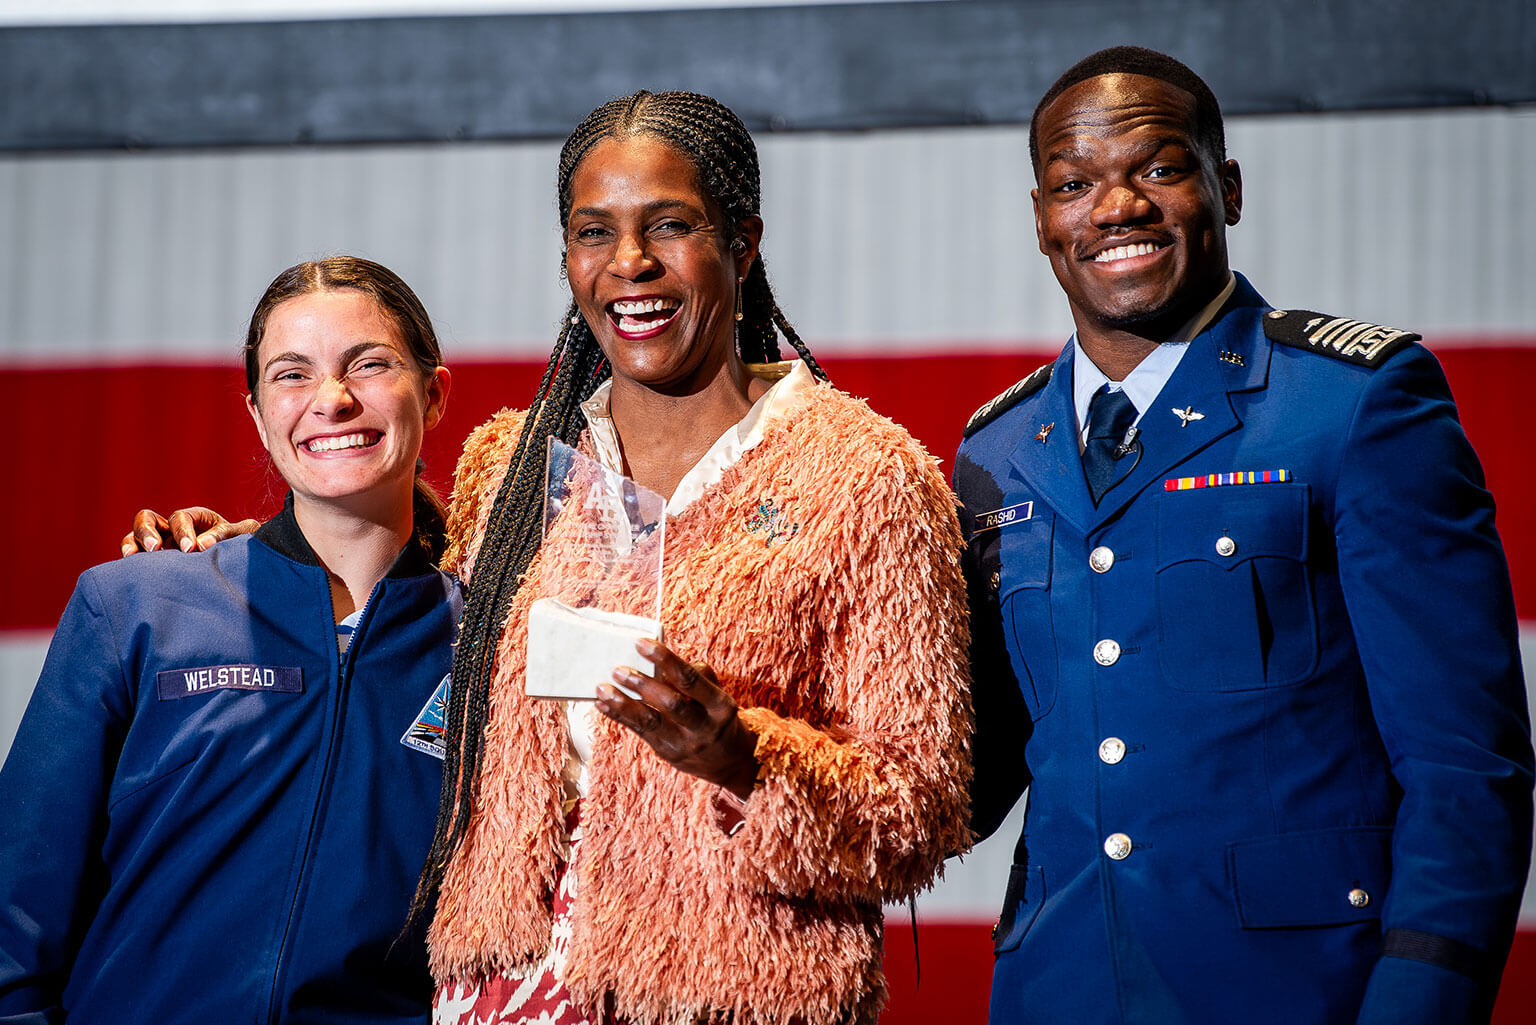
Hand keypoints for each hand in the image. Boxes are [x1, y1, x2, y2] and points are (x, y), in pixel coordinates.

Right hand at [119, 507, 258, 557]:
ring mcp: (160, 544)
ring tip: (132, 557)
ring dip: (131, 544)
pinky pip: (136, 559)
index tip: (190, 549)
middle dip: (147, 532)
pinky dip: (131, 562)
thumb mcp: (240, 534)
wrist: (238, 563)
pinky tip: (132, 573)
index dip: (183, 532)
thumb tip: (203, 545)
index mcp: (195, 518)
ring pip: (134, 536)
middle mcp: (171, 528)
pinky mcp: (155, 562)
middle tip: (154, 548)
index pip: (181, 518)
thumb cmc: (240, 543)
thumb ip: (224, 535)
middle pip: (147, 519)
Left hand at [598, 638, 759, 800]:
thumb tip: (660, 662)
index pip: (690, 679)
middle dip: (643, 684)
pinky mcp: (667, 753)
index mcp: (720, 705)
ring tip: (603, 687)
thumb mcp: (717, 695)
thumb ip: (695, 677)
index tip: (641, 643)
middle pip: (671, 703)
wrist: (729, 762)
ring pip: (651, 721)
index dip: (665, 659)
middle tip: (618, 669)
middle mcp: (703, 726)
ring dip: (623, 703)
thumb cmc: (716, 716)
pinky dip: (619, 716)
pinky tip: (603, 704)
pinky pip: (640, 732)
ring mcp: (684, 743)